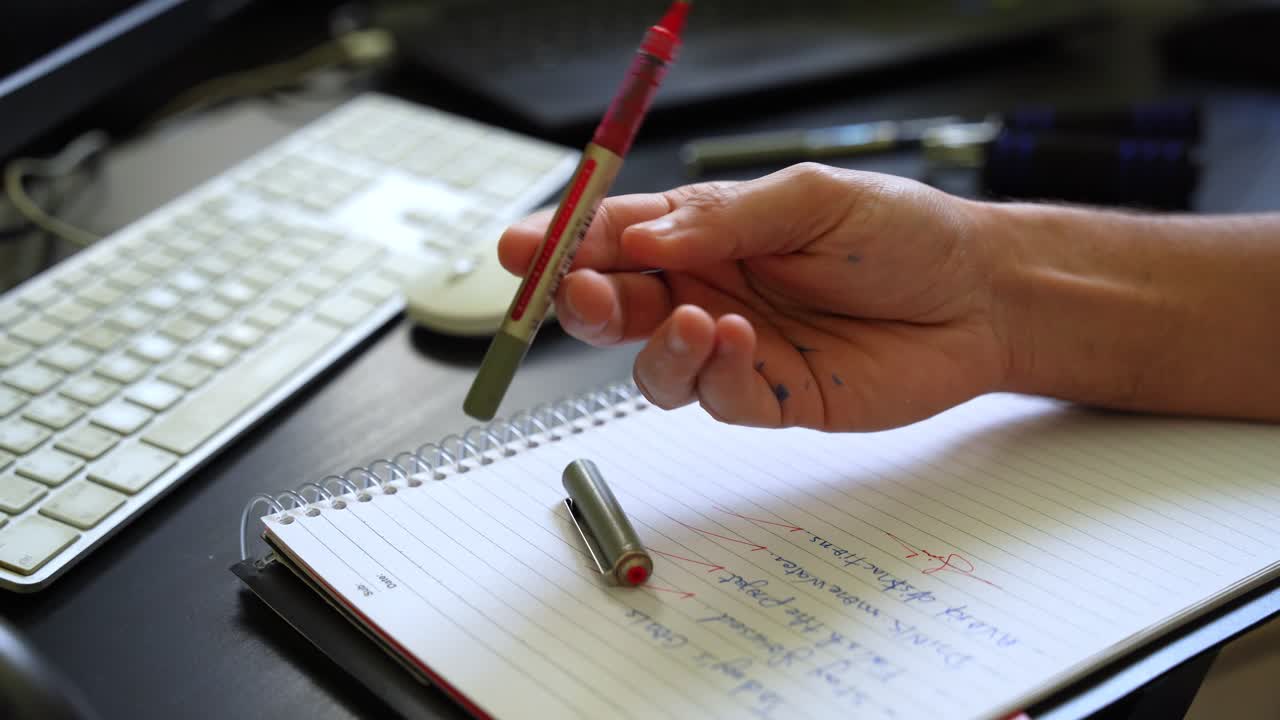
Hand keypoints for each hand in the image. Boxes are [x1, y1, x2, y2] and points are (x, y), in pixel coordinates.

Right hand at [498, 163, 1009, 430]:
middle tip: (580, 291)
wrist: (978, 299)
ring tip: (695, 318)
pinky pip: (710, 396)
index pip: (615, 235)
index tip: (522, 246)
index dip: (563, 240)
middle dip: (582, 299)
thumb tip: (642, 237)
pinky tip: (740, 341)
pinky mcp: (765, 397)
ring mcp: (731, 347)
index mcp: (705, 232)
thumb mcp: (812, 198)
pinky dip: (710, 373)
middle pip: (612, 303)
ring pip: (649, 361)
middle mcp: (705, 289)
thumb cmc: (901, 234)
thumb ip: (724, 219)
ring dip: (651, 344)